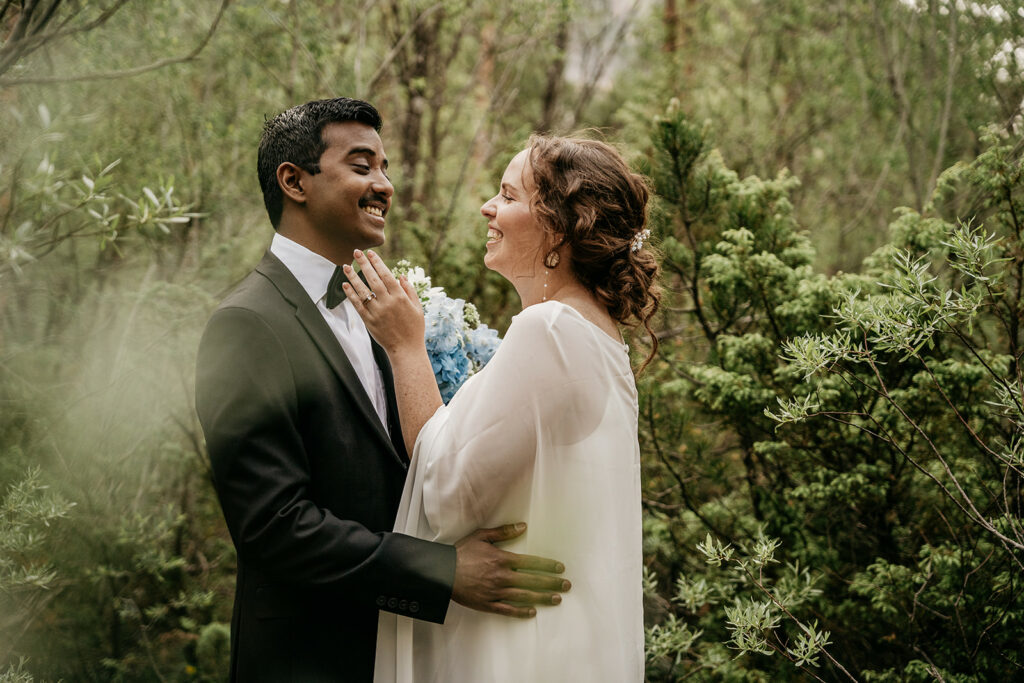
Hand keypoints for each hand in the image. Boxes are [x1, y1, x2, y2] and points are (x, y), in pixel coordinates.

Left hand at [342, 249, 423, 354]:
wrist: (406, 350)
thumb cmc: (414, 328)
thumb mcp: (417, 308)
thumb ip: (409, 290)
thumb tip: (400, 276)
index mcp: (400, 297)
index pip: (386, 275)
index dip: (377, 263)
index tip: (370, 253)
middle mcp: (388, 303)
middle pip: (373, 279)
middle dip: (363, 264)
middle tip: (356, 252)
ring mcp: (377, 312)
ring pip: (362, 291)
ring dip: (353, 277)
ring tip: (345, 266)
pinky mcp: (369, 321)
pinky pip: (357, 305)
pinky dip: (350, 294)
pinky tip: (345, 285)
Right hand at [451, 523, 569, 618]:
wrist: (441, 572)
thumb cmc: (461, 552)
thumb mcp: (481, 536)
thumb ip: (503, 532)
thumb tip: (523, 526)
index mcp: (502, 559)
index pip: (531, 562)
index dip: (547, 565)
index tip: (560, 568)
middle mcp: (502, 576)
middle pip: (532, 580)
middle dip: (552, 583)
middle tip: (566, 585)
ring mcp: (495, 592)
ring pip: (524, 596)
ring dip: (542, 597)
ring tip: (556, 599)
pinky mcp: (487, 604)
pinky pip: (507, 610)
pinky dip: (521, 611)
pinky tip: (532, 612)